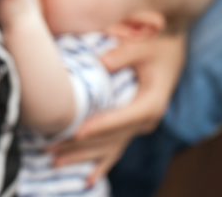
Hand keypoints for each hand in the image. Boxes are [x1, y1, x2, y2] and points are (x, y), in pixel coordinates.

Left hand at [47, 32, 186, 184]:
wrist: (172, 44)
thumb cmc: (157, 41)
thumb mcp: (143, 44)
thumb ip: (123, 53)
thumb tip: (100, 63)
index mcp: (150, 102)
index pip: (120, 118)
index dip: (99, 126)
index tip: (76, 133)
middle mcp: (146, 119)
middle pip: (109, 138)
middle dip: (79, 145)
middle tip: (49, 149)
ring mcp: (139, 125)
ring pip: (108, 147)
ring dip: (82, 156)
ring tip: (54, 162)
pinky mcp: (132, 125)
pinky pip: (115, 147)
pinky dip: (101, 163)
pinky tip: (88, 179)